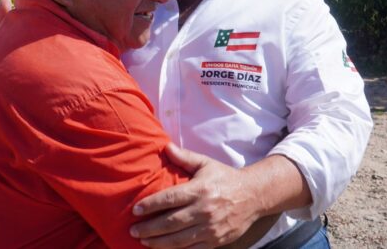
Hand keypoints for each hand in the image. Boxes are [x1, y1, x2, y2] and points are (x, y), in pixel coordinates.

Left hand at [130, 144, 260, 247]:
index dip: (151, 205)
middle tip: (133, 230)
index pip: (170, 199)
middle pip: (171, 222)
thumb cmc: (225, 178)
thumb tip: (165, 146)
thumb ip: (184, 157)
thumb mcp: (206, 164)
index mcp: (200, 190)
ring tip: (143, 240)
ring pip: (179, 239)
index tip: (136, 210)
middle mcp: (204, 210)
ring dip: (158, 242)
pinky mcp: (216, 241)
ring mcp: (210, 228)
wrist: (253, 196)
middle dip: (149, 228)